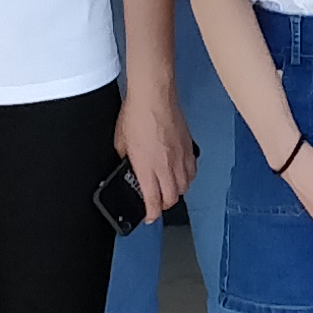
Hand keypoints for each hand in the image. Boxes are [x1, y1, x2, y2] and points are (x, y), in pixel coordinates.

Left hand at [117, 88, 194, 220]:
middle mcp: (165, 166)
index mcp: (146, 167)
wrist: (154, 96)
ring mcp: (180, 157)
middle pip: (171, 198)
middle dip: (163, 206)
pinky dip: (187, 178)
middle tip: (157, 204)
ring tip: (169, 191)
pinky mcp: (189, 148)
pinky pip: (192, 171)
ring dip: (176, 193)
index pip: (152, 201)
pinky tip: (181, 174)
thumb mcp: (120, 141)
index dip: (151, 214)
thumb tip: (127, 164)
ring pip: (185, 187)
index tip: (148, 217)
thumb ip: (125, 158)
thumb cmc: (137, 113)